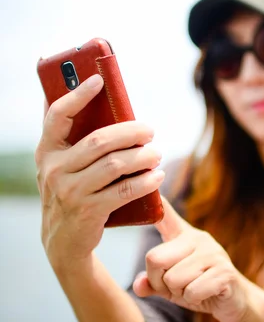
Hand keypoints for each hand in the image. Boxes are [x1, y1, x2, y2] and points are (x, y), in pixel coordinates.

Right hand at [35, 74, 163, 271]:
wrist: (63, 241)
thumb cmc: (70, 191)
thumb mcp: (62, 166)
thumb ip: (73, 139)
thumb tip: (99, 102)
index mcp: (47, 151)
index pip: (57, 116)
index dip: (77, 95)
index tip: (99, 80)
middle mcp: (54, 170)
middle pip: (99, 141)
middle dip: (130, 132)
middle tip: (150, 131)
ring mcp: (70, 192)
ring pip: (114, 165)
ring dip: (142, 157)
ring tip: (156, 153)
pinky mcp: (88, 211)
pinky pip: (123, 191)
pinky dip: (145, 182)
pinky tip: (157, 176)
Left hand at [133, 197, 252, 321]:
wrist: (236, 301)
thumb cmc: (199, 288)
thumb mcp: (171, 286)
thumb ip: (152, 284)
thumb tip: (138, 286)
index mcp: (183, 236)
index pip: (165, 216)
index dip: (156, 202)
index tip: (150, 181)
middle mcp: (197, 238)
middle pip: (154, 258)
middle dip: (158, 281)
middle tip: (174, 287)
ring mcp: (212, 253)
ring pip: (172, 278)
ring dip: (177, 293)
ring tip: (192, 289)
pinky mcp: (224, 272)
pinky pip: (191, 291)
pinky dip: (193, 300)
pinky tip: (205, 295)